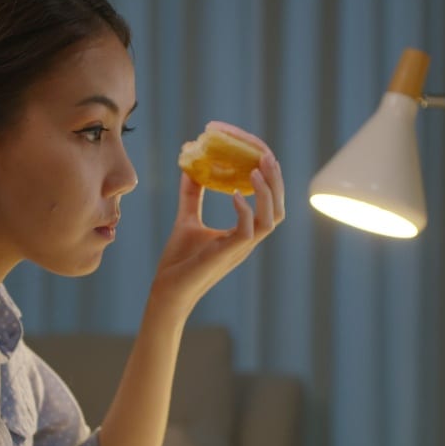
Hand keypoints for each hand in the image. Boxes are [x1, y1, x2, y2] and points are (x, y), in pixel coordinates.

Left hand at [150, 121, 285, 315]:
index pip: (268, 204)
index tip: (263, 155)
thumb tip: (188, 167)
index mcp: (243, 233)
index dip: (270, 181)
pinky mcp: (228, 254)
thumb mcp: (187, 219)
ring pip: (271, 219)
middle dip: (276, 182)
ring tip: (257, 169)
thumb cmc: (179, 260)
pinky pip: (248, 231)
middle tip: (267, 156)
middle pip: (277, 209)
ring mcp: (240, 249)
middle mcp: (247, 240)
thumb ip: (192, 195)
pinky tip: (234, 193)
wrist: (167, 290)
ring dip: (267, 193)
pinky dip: (245, 210)